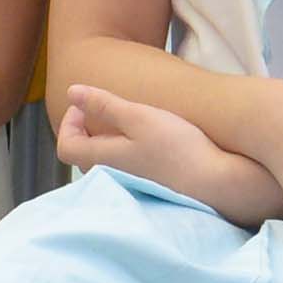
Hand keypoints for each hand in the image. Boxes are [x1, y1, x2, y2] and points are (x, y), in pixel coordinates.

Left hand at [56, 83, 276, 220]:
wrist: (216, 184)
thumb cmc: (177, 148)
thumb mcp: (139, 116)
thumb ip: (104, 104)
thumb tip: (71, 92)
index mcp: (102, 159)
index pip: (65, 146)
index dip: (69, 122)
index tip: (84, 105)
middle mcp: (111, 177)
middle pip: (85, 155)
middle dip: (88, 129)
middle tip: (105, 109)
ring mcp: (132, 186)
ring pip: (107, 163)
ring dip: (109, 141)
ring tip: (129, 122)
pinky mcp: (152, 189)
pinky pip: (127, 170)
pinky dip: (128, 153)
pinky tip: (151, 142)